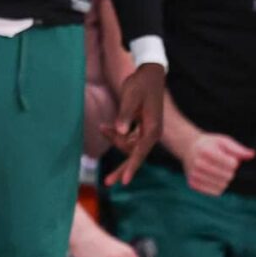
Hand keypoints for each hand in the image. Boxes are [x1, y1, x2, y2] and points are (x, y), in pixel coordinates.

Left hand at [102, 64, 165, 185]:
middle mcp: (151, 133)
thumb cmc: (141, 84)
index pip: (140, 152)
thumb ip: (125, 114)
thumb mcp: (131, 97)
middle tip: (107, 182)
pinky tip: (105, 128)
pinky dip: (115, 135)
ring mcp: (146, 132)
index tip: (124, 181)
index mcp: (152, 128)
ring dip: (114, 141)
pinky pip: (126, 139)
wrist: (149, 75)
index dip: (132, 167)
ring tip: (102, 127)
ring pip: (128, 146)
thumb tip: (120, 132)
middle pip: (135, 156)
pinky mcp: (141, 129)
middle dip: (122, 168)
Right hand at [183, 131, 254, 196]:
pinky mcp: (193, 184)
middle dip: (230, 171)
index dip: (234, 162)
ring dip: (225, 180)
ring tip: (219, 171)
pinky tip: (214, 178)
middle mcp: (198, 163)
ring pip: (222, 185)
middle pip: (228, 176)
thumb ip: (238, 149)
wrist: (189, 148)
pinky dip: (219, 186)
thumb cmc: (211, 144)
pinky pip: (215, 192)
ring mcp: (194, 175)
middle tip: (223, 165)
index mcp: (206, 151)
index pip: (232, 164)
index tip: (229, 158)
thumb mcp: (224, 141)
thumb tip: (252, 155)